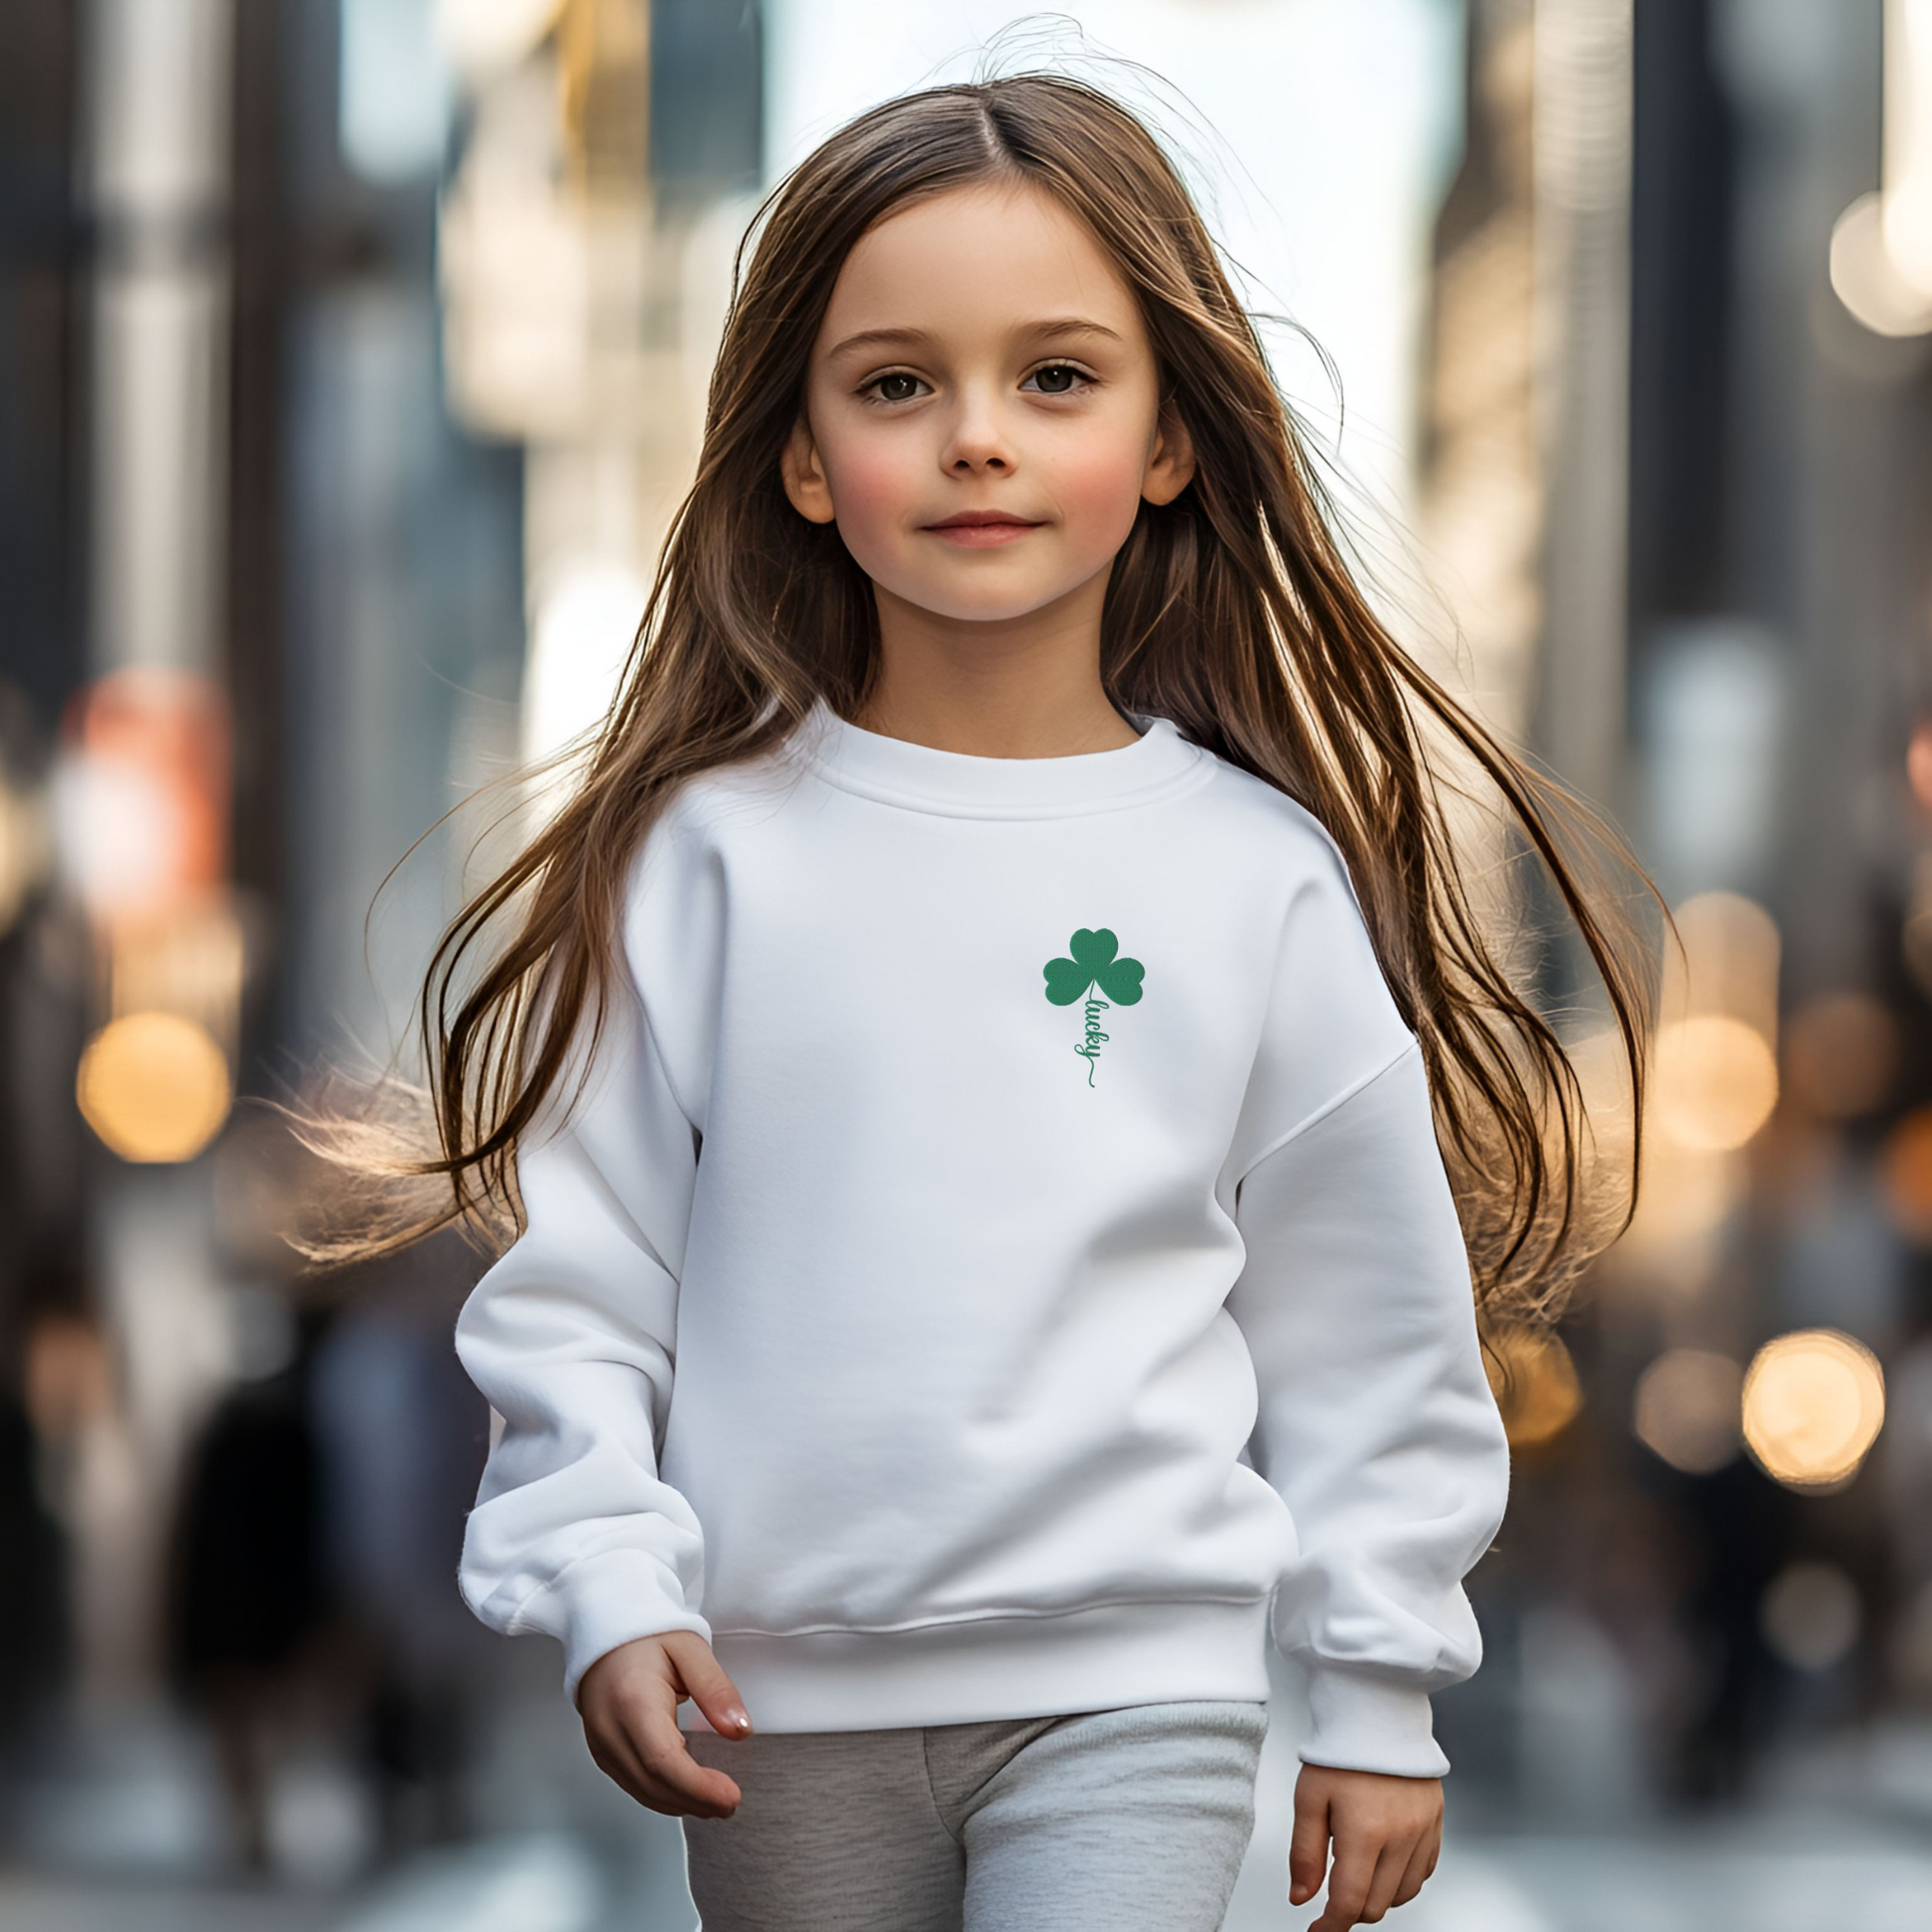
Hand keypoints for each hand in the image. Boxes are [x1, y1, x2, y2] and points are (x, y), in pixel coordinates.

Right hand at [577, 1630, 753, 1818]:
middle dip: (695, 1801)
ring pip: (641, 1791)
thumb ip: (717, 1690)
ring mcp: (602, 1743)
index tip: (730, 1795)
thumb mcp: (692, 1649)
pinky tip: (687, 1789)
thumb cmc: (646, 1636)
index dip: (698, 1787)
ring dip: (681, 1803)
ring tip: (716, 1799)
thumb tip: (739, 1729)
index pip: (663, 1761)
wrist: (607, 1630)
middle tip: (730, 1801)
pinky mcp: (603, 1750)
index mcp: (632, 1700)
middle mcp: (610, 1728)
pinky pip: (633, 1784)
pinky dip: (663, 1793)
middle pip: (652, 1784)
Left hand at [1289, 1762, 1441, 1928]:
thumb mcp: (1309, 1798)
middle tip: (1332, 1886)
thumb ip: (1305, 1853)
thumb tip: (1302, 1898)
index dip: (1331, 1926)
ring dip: (1377, 1894)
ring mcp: (1424, 1831)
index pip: (1350, 1902)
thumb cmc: (1341, 1749)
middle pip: (1377, 1905)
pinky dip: (1402, 1878)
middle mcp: (1401, 1837)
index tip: (1317, 1931)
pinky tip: (1383, 1860)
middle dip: (1351, 1907)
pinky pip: (1423, 1872)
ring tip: (1356, 1865)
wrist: (1378, 1711)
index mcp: (1366, 1831)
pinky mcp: (1436, 1823)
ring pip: (1402, 1894)